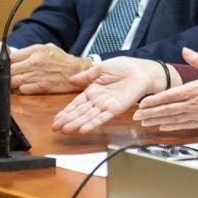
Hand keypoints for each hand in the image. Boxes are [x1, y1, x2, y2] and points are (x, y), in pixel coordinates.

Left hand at [0, 42, 90, 93]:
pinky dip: (20, 90)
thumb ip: (29, 51)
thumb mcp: (46, 48)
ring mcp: (37, 75)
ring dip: (11, 83)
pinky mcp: (41, 87)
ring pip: (14, 81)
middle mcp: (35, 62)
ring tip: (13, 82)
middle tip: (4, 76)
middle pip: (9, 70)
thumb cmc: (62, 60)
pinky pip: (22, 90)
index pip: (10, 57)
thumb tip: (13, 55)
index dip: (4, 63)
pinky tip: (23, 87)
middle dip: (5, 74)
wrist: (77, 72)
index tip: (2, 66)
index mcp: (35, 51)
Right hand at [52, 57, 167, 133]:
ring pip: (88, 117)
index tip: (56, 119)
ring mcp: (106, 105)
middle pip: (79, 112)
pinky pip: (102, 118)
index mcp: (93, 90)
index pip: (76, 103)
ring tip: (65, 130)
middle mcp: (98, 100)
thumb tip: (72, 79)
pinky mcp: (115, 108)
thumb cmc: (125, 67)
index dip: (66, 112)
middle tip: (55, 128)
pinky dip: (92, 123)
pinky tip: (83, 129)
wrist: (142, 71)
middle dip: (67, 120)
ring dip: (76, 124)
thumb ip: (86, 76)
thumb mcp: (101, 68)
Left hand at [132, 48, 197, 130]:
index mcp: (195, 89)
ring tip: (144, 123)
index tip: (142, 103)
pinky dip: (172, 127)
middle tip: (137, 116)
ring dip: (157, 121)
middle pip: (167, 110)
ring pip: (173, 119)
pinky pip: (184, 126)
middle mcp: (194, 104)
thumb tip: (185, 50)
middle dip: (150, 113)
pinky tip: (162, 127)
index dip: (154, 100)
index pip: (169, 96)